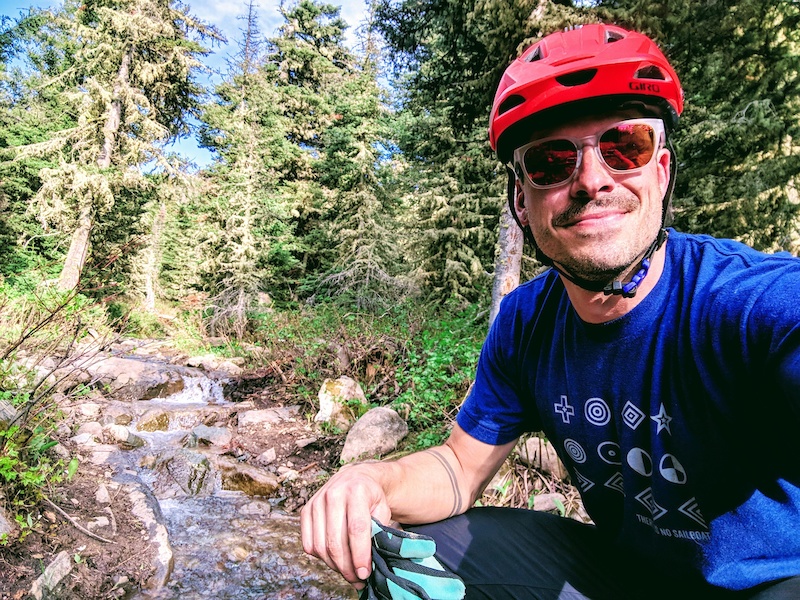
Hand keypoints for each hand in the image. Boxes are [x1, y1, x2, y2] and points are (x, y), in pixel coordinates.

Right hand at [300, 462, 392, 588]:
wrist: (355, 478)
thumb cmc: (372, 498)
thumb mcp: (383, 509)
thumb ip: (379, 531)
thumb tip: (370, 561)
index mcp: (357, 491)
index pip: (356, 529)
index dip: (360, 555)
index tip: (364, 573)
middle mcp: (333, 494)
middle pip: (335, 541)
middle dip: (347, 567)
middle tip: (357, 579)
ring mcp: (317, 502)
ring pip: (321, 546)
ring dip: (334, 566)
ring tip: (347, 572)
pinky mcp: (306, 510)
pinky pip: (309, 543)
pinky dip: (321, 557)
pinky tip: (334, 559)